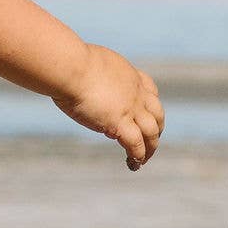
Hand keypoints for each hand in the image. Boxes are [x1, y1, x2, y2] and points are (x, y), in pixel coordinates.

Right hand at [55, 44, 164, 169]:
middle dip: (157, 128)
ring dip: (151, 147)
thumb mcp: (89, 64)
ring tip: (144, 159)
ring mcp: (130, 109)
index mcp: (129, 75)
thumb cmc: (69, 63)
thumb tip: (83, 83)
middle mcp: (135, 92)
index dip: (151, 104)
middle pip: (158, 113)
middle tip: (150, 140)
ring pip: (152, 132)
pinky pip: (136, 145)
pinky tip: (134, 164)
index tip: (146, 113)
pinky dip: (138, 156)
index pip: (151, 90)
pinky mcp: (119, 124)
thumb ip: (93, 75)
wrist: (70, 67)